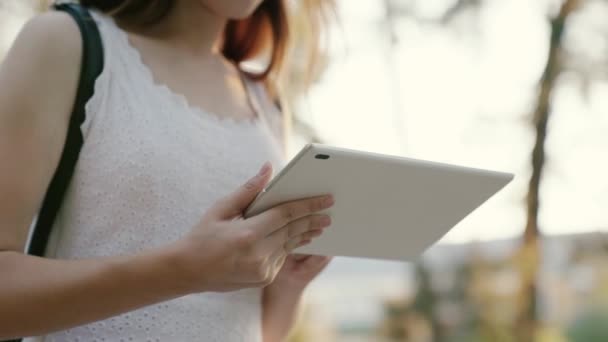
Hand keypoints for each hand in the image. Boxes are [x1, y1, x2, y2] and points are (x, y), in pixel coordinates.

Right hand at [174, 162, 333, 292]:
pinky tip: (299, 237)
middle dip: (313, 220)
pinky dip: (289, 245)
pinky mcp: (264, 278)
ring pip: (289, 245)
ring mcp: (263, 270)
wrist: (188, 271)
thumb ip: (248, 190)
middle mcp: (259, 254)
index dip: (308, 205)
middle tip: (329, 211)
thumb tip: (268, 169)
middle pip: (293, 231)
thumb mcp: (221, 209)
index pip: (286, 215)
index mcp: (248, 234)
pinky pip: (281, 257)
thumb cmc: (202, 235)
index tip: (326, 199)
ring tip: (320, 224)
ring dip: (304, 233)